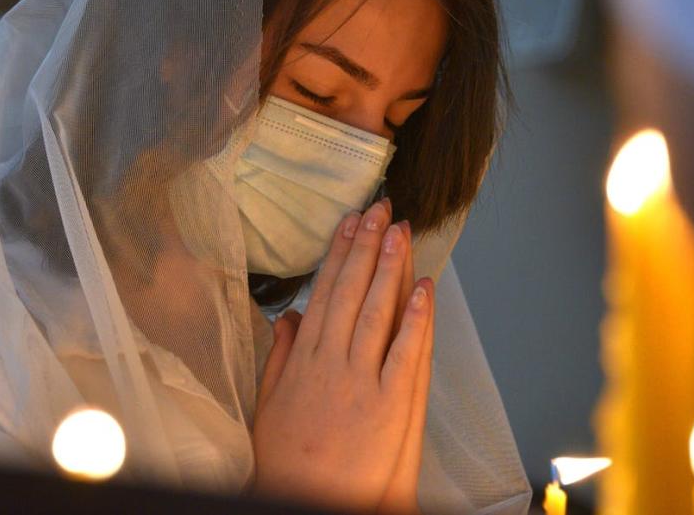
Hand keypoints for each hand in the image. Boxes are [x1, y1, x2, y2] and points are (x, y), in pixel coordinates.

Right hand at [250, 199, 434, 513]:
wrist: (309, 504)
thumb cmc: (287, 463)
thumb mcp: (269, 405)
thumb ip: (279, 358)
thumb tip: (288, 318)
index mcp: (304, 360)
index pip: (325, 292)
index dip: (339, 253)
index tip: (350, 221)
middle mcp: (332, 363)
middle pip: (352, 292)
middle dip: (367, 246)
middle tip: (380, 208)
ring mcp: (363, 382)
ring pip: (377, 312)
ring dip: (391, 268)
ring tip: (400, 231)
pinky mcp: (391, 406)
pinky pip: (406, 353)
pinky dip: (416, 318)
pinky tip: (424, 288)